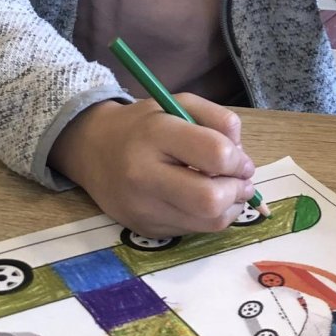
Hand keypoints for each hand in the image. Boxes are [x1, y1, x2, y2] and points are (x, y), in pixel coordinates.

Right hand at [49, 96, 257, 236]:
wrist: (92, 149)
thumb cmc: (143, 125)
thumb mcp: (179, 103)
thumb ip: (219, 121)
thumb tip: (243, 159)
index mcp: (155, 135)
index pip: (214, 155)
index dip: (239, 160)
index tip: (240, 160)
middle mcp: (144, 175)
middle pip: (210, 200)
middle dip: (237, 191)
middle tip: (240, 181)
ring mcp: (143, 208)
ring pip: (208, 222)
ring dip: (230, 207)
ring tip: (226, 190)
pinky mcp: (145, 229)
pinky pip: (194, 231)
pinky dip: (209, 218)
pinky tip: (202, 201)